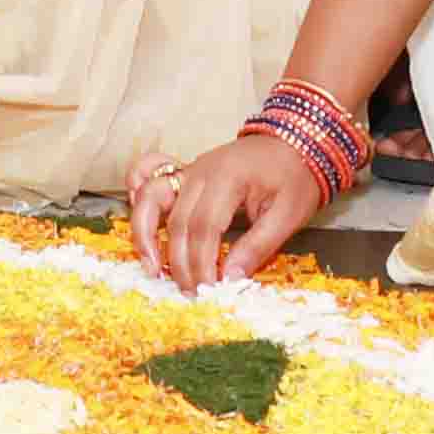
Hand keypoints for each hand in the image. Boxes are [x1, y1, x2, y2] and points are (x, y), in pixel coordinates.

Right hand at [130, 129, 336, 287]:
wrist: (296, 141)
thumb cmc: (295, 177)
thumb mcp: (289, 214)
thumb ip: (259, 246)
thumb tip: (231, 279)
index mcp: (228, 178)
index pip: (204, 228)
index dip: (202, 263)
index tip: (207, 290)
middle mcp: (200, 171)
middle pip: (177, 222)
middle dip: (179, 263)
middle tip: (189, 293)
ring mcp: (189, 169)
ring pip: (152, 200)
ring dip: (146, 236)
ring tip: (152, 268)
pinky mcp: (186, 172)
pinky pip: (149, 179)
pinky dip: (137, 197)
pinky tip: (142, 224)